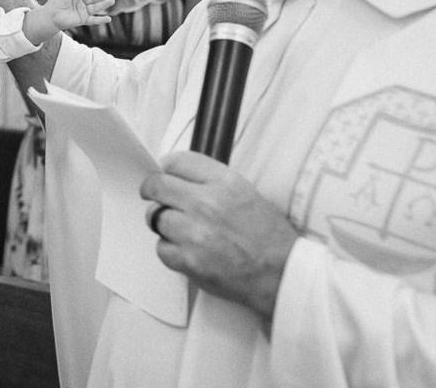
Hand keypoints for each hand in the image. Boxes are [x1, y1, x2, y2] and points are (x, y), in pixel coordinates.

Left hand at [46, 0, 113, 30]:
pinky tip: (109, 19)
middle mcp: (80, 4)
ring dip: (104, 5)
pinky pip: (93, 20)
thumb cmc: (56, 2)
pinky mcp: (82, 20)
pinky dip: (101, 20)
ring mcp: (82, 12)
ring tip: (112, 0)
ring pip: (95, 8)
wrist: (50, 16)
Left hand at [140, 151, 299, 318]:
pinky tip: (188, 250)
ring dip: (164, 223)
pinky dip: (170, 249)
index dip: (168, 168)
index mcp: (224, 182)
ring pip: (155, 217)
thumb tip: (175, 174)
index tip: (167, 175)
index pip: (176, 161)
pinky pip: (161, 248)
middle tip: (157, 197)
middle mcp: (206, 203)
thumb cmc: (268, 237)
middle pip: (156, 186)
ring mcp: (194, 233)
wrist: (282, 275)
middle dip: (153, 191)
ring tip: (182, 229)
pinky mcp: (188, 260)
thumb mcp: (246, 192)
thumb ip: (211, 181)